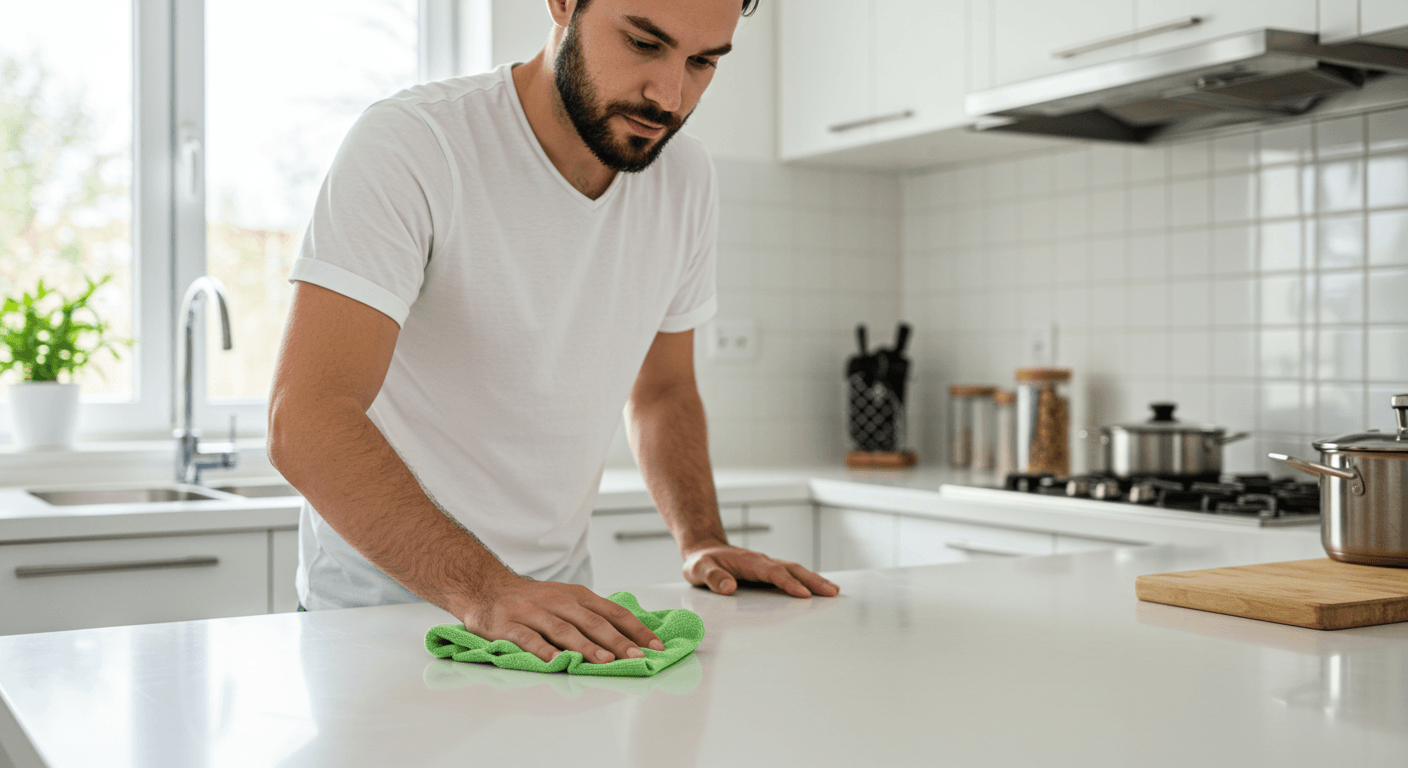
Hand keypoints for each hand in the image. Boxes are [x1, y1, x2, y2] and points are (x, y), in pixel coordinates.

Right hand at [458, 575, 665, 663]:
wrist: (486, 587)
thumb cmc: (533, 599)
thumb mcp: (566, 599)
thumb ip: (592, 616)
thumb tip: (630, 638)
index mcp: (576, 596)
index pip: (613, 612)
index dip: (636, 629)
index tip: (656, 646)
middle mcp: (558, 601)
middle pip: (593, 622)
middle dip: (618, 641)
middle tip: (637, 657)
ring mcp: (533, 612)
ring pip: (564, 630)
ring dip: (586, 646)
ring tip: (604, 661)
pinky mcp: (510, 625)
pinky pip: (529, 638)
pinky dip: (543, 650)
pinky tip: (555, 662)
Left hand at [682, 544, 839, 597]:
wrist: (704, 550)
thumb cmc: (702, 562)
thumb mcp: (699, 570)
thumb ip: (712, 577)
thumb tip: (728, 587)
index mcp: (748, 562)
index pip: (772, 572)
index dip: (788, 583)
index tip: (804, 594)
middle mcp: (762, 561)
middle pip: (792, 568)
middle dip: (813, 580)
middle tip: (832, 592)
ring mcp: (767, 565)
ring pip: (796, 570)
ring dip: (814, 580)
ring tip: (833, 591)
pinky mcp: (769, 571)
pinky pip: (791, 574)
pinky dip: (807, 580)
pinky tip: (818, 589)